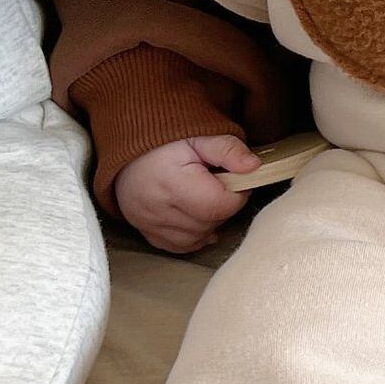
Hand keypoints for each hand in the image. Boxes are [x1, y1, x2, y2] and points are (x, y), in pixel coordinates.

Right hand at [115, 134, 260, 253]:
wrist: (129, 154)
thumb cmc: (166, 144)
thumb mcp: (199, 138)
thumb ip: (228, 150)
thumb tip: (255, 167)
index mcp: (172, 182)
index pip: (219, 205)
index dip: (236, 194)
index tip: (234, 180)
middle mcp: (157, 208)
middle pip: (209, 222)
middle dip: (223, 206)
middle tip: (219, 185)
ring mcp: (150, 224)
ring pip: (197, 237)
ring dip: (210, 221)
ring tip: (206, 197)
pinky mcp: (147, 232)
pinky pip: (180, 246)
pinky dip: (195, 235)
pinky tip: (199, 218)